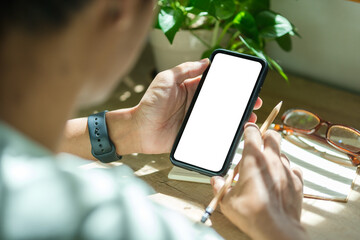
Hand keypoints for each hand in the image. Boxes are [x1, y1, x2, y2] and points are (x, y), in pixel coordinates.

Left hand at [132, 59, 261, 153]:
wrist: (139, 129)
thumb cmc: (149, 103)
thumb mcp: (166, 79)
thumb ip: (184, 69)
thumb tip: (206, 61)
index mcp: (191, 89)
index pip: (215, 84)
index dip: (231, 84)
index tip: (245, 84)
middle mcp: (196, 104)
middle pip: (222, 102)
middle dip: (239, 102)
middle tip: (254, 102)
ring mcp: (196, 120)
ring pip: (221, 118)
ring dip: (236, 118)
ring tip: (249, 118)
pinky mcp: (194, 135)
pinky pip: (212, 134)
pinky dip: (224, 134)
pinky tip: (235, 133)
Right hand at [211, 123, 306, 239]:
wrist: (276, 230)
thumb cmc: (252, 214)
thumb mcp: (227, 201)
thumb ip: (221, 187)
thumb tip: (216, 181)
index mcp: (253, 159)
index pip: (253, 133)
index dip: (250, 129)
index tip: (248, 129)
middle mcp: (272, 160)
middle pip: (273, 135)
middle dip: (266, 136)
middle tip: (259, 144)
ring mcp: (287, 170)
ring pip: (282, 153)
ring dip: (274, 156)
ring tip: (265, 169)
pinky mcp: (297, 181)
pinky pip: (292, 168)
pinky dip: (285, 171)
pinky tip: (278, 180)